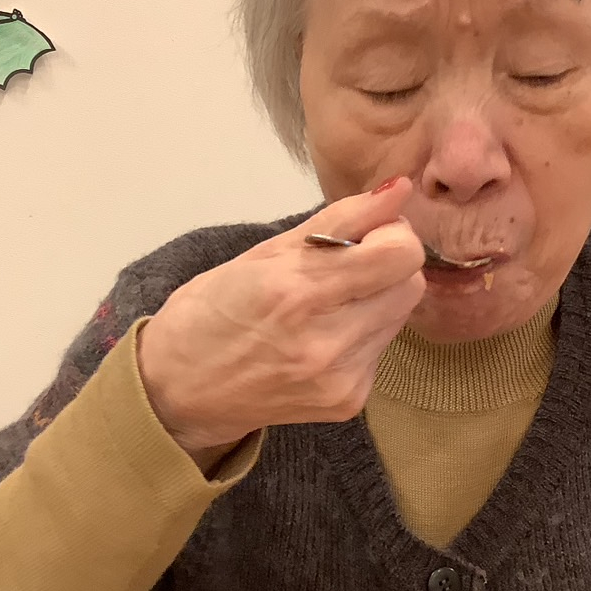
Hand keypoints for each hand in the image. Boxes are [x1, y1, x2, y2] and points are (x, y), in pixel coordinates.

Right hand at [137, 179, 425, 457]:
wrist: (179, 393)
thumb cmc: (210, 311)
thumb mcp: (263, 252)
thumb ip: (339, 219)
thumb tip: (399, 188)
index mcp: (297, 291)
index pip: (400, 254)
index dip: (390, 234)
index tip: (362, 234)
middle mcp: (326, 340)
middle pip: (411, 283)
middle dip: (387, 265)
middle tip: (345, 266)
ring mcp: (340, 377)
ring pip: (401, 315)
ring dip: (376, 299)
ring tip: (328, 304)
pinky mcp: (349, 402)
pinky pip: (382, 348)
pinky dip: (362, 333)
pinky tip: (322, 336)